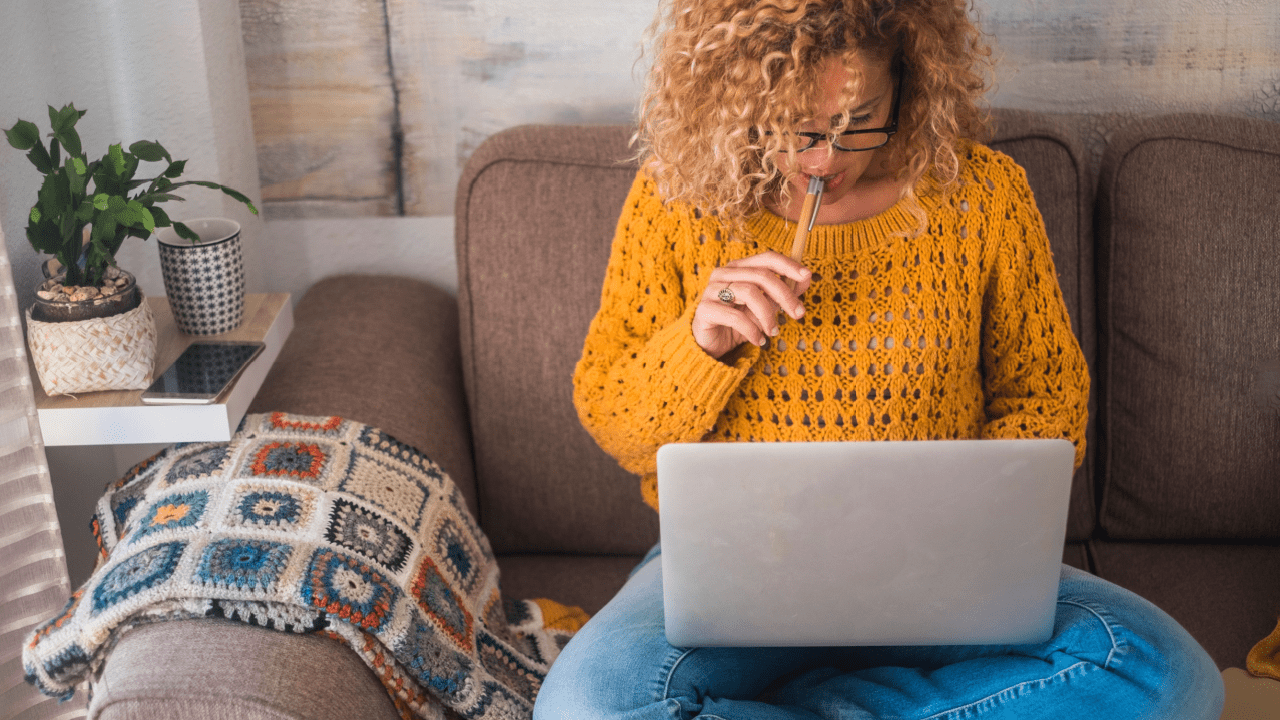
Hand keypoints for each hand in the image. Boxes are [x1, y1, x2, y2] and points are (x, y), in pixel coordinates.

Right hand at [693, 251, 810, 359]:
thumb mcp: (765, 306)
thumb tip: (806, 279)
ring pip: (749, 293)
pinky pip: (734, 316)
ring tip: (773, 332)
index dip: (788, 265)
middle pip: (761, 275)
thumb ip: (783, 292)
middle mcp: (723, 274)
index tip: (807, 276)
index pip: (766, 258)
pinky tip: (758, 340)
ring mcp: (711, 290)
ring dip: (768, 315)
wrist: (711, 344)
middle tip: (799, 314)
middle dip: (785, 295)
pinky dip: (752, 330)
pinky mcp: (704, 310)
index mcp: (738, 268)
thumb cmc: (739, 322)